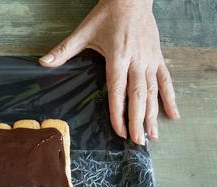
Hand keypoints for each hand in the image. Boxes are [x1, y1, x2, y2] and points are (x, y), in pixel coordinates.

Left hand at [39, 0, 179, 143]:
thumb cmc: (107, 14)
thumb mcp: (83, 31)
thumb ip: (64, 50)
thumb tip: (43, 63)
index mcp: (117, 56)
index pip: (118, 90)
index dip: (119, 112)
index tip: (120, 131)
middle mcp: (136, 61)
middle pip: (139, 95)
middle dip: (138, 120)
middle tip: (138, 141)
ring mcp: (149, 59)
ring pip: (154, 91)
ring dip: (154, 114)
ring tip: (153, 135)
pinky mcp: (158, 56)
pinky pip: (166, 80)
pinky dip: (170, 98)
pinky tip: (173, 115)